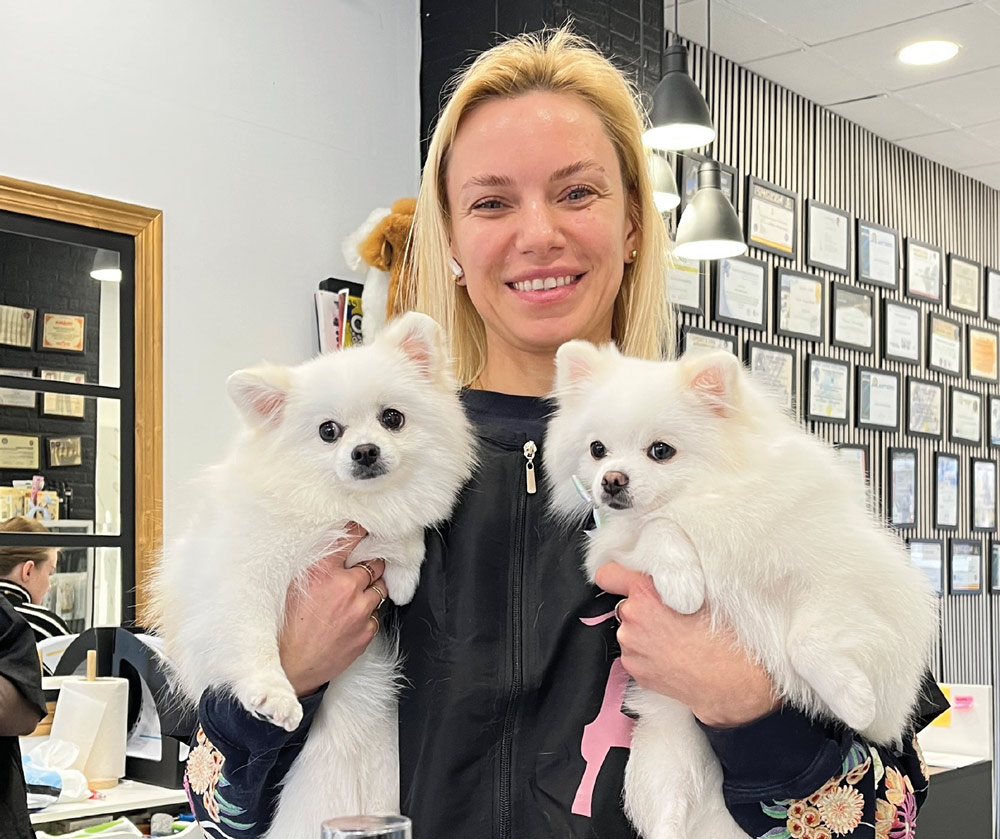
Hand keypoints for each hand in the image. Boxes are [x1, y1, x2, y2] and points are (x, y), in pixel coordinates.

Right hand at [279, 523, 386, 696]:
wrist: (287, 668)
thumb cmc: (283, 628)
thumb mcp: (290, 586)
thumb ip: (313, 566)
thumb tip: (328, 548)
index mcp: (323, 572)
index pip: (352, 537)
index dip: (361, 530)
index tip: (365, 527)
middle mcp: (346, 587)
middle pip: (374, 563)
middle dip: (369, 563)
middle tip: (361, 566)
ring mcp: (359, 611)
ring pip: (379, 588)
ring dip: (370, 588)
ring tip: (355, 594)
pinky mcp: (366, 632)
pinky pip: (375, 615)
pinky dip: (367, 614)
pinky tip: (351, 618)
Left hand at [595, 561, 778, 727]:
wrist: (732, 682)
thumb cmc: (724, 637)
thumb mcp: (703, 592)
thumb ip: (672, 580)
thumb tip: (661, 574)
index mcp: (645, 593)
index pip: (608, 574)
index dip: (616, 576)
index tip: (621, 579)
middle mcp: (632, 618)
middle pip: (625, 604)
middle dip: (642, 608)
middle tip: (671, 616)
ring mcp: (631, 647)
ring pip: (631, 631)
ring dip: (645, 633)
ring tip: (677, 640)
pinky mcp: (635, 670)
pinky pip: (636, 654)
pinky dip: (648, 654)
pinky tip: (673, 657)